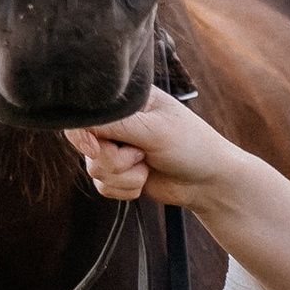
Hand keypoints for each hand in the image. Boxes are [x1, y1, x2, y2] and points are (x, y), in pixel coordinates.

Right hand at [66, 95, 219, 206]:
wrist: (209, 183)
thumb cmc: (191, 146)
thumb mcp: (154, 130)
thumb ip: (116, 125)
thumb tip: (80, 123)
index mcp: (126, 101)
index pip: (86, 113)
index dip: (83, 134)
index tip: (95, 149)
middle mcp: (118, 123)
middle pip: (86, 145)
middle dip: (114, 160)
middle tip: (142, 156)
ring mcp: (117, 148)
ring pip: (94, 169)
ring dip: (125, 176)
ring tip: (148, 165)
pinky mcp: (119, 173)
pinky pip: (103, 187)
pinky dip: (126, 189)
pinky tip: (145, 180)